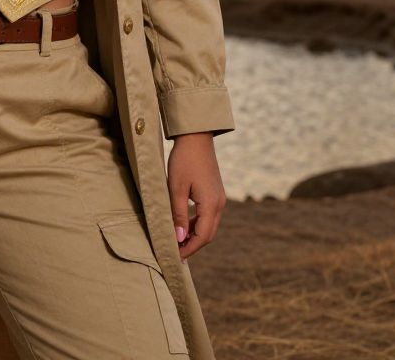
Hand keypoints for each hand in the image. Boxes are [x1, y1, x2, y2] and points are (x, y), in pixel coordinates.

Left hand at [166, 132, 226, 260]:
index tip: (175, 257)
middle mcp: (219, 204)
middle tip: (175, 252)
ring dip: (194, 234)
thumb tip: (179, 238)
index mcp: (211, 205)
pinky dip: (197, 223)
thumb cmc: (183, 160)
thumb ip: (178, 214)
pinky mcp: (215, 192)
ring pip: (208, 225)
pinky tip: (183, 224)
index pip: (202, 237)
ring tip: (177, 240)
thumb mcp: (176, 188)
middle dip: (192, 245)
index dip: (189, 248)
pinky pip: (208, 215)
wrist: (196, 137)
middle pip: (208, 234)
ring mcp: (219, 198)